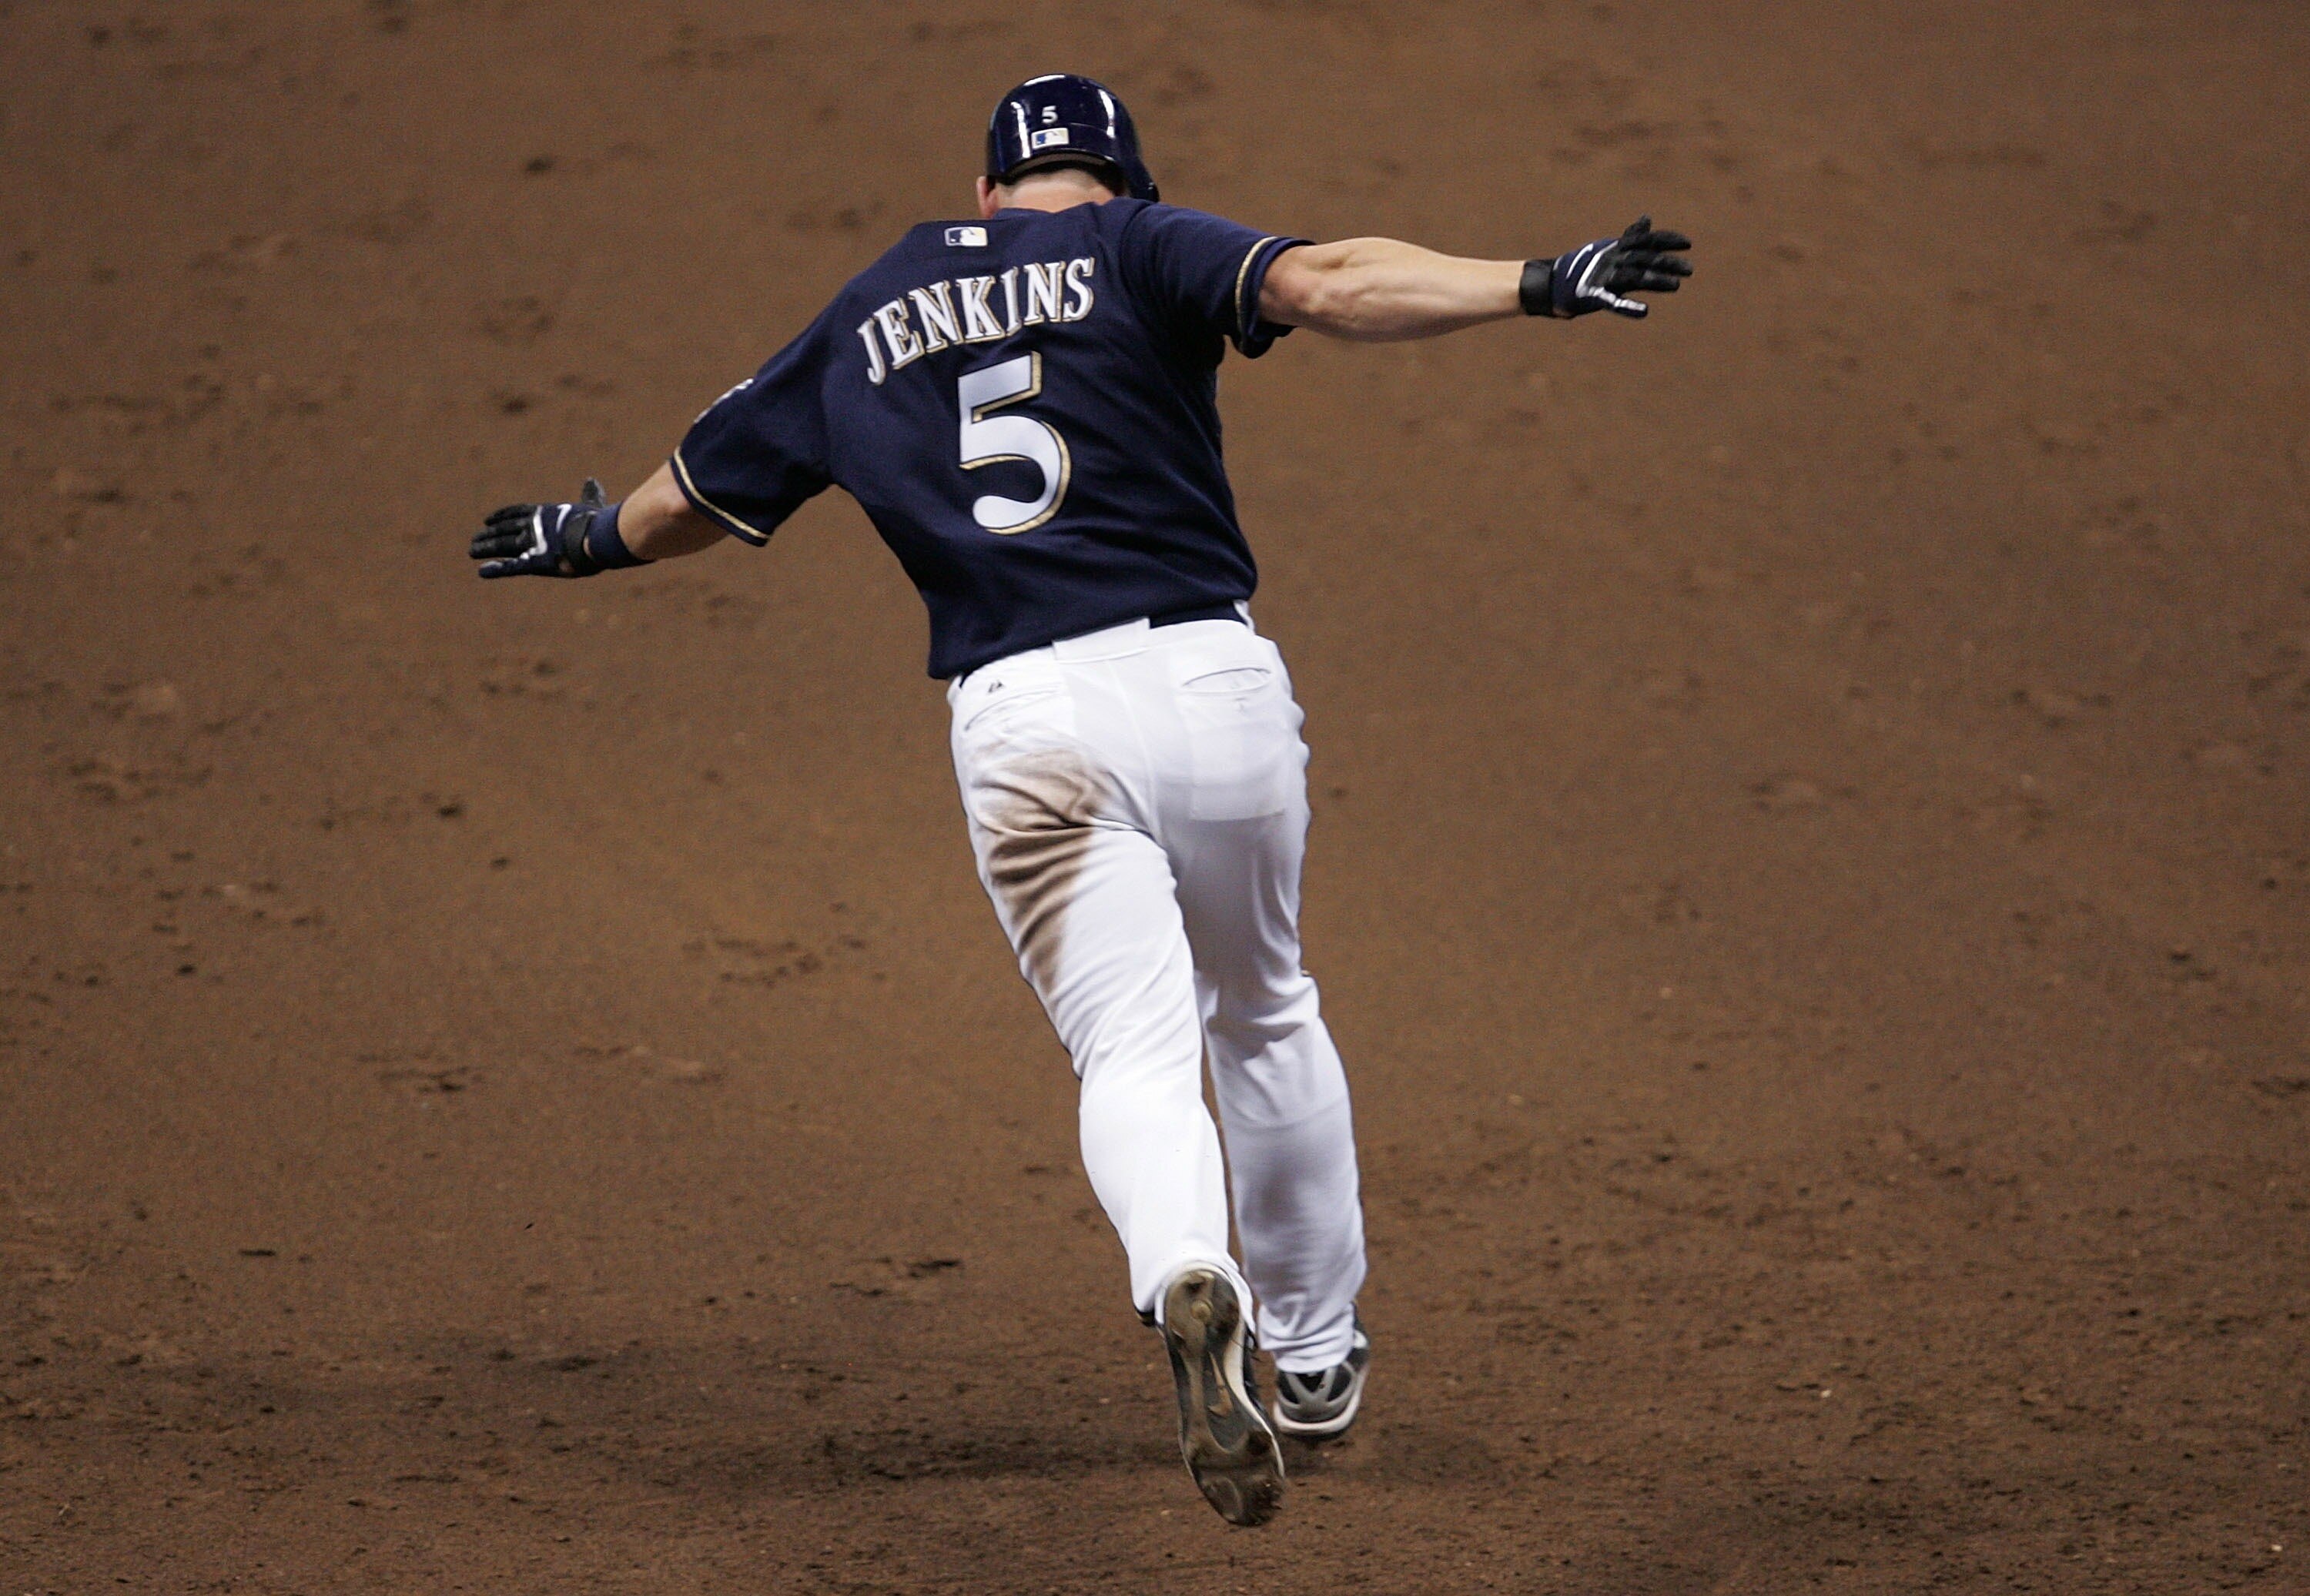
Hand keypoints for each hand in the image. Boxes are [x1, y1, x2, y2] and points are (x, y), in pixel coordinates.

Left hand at [471, 478, 609, 578]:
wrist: (597, 537)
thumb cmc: (597, 522)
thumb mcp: (591, 505)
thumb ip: (589, 495)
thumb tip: (592, 481)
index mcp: (544, 513)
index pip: (517, 512)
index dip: (501, 516)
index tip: (487, 520)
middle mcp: (533, 526)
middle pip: (504, 529)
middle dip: (488, 534)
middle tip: (474, 540)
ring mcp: (532, 544)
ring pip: (502, 545)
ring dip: (485, 547)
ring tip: (472, 551)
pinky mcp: (535, 562)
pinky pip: (512, 566)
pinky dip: (497, 569)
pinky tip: (482, 571)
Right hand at [1544, 216, 1693, 318]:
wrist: (1552, 282)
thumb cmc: (1584, 266)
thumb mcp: (1610, 248)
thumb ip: (1631, 237)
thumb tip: (1647, 218)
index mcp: (1617, 248)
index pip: (1647, 240)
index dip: (1667, 240)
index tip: (1688, 243)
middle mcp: (1612, 259)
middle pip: (1645, 258)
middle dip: (1668, 262)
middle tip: (1690, 269)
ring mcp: (1603, 277)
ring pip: (1634, 277)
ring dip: (1656, 280)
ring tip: (1676, 286)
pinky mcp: (1593, 295)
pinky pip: (1612, 301)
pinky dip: (1627, 306)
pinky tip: (1643, 312)